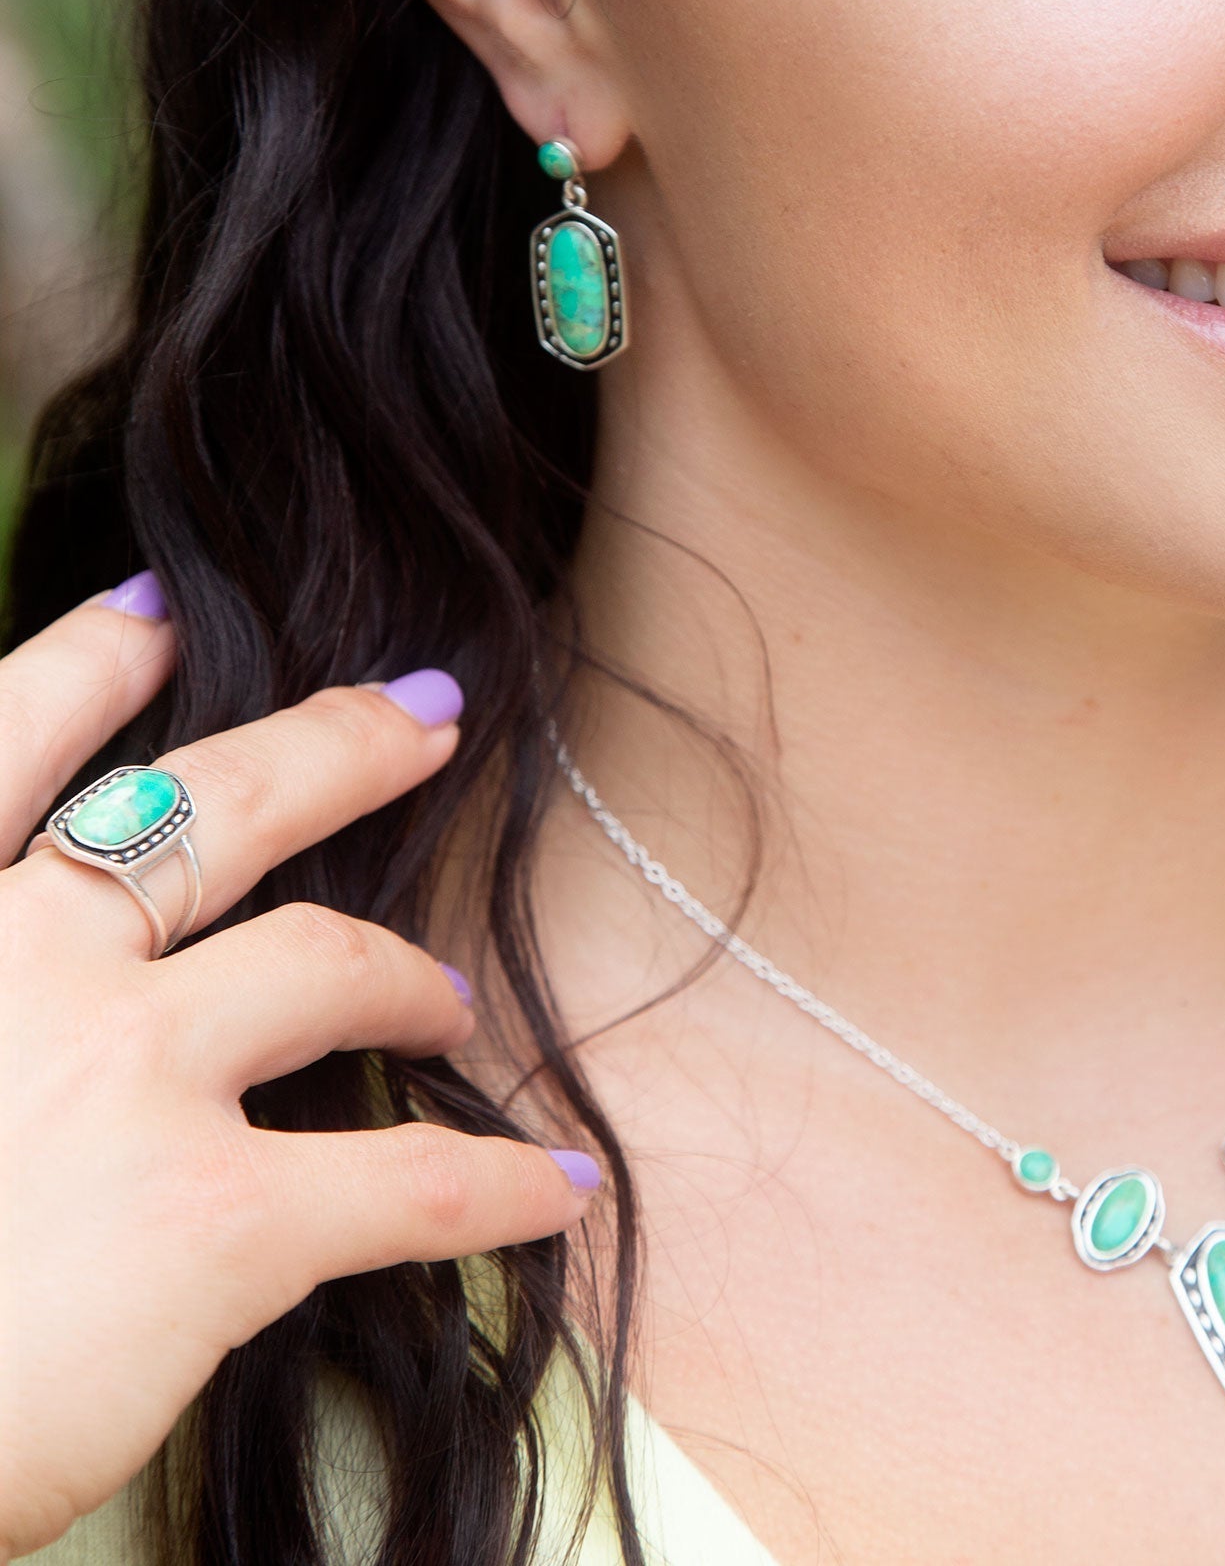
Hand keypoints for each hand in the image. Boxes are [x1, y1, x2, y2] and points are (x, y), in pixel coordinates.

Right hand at [0, 578, 599, 1560]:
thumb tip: (29, 975)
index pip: (9, 741)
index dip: (88, 664)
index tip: (157, 614)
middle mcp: (26, 967)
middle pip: (212, 807)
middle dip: (335, 747)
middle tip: (424, 718)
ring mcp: (129, 1076)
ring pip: (325, 964)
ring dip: (406, 975)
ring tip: (452, 1001)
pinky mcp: (213, 1216)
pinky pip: (410, 1182)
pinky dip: (501, 1185)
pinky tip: (562, 1188)